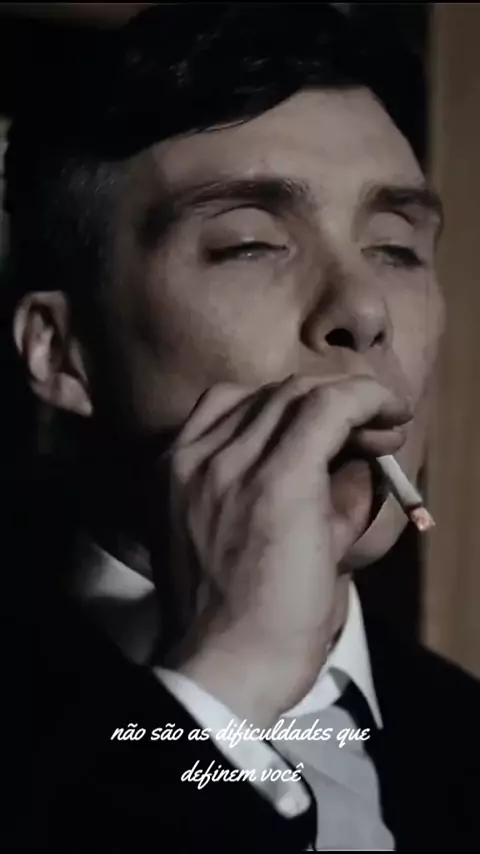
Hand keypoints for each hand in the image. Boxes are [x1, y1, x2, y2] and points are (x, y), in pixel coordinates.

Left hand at [156, 375, 409, 725]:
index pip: (328, 404)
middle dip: (342, 399)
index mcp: (278, 485)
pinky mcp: (164, 473)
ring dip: (294, 401)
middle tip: (369, 426)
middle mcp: (227, 462)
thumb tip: (362, 452)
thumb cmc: (288, 622)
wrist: (219, 664)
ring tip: (316, 424)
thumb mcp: (337, 555)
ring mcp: (187, 465)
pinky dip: (243, 410)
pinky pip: (206, 415)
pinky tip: (261, 430)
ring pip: (247, 395)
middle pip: (291, 393)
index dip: (372, 399)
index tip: (394, 415)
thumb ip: (349, 492)